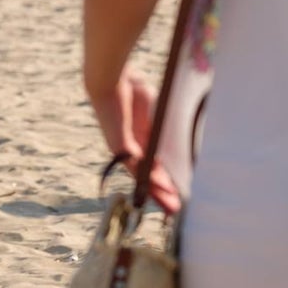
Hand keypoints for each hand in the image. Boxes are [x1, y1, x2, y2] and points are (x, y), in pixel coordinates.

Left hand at [90, 70, 181, 214]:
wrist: (110, 78)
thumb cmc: (129, 89)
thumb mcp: (152, 111)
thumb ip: (161, 126)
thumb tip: (178, 138)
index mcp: (138, 138)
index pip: (152, 163)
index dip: (163, 178)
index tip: (175, 190)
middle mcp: (128, 146)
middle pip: (146, 174)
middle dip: (161, 192)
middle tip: (175, 209)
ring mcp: (122, 146)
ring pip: (140, 174)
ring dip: (156, 189)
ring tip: (170, 205)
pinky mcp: (118, 142)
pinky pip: (134, 162)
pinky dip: (147, 174)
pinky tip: (159, 185)